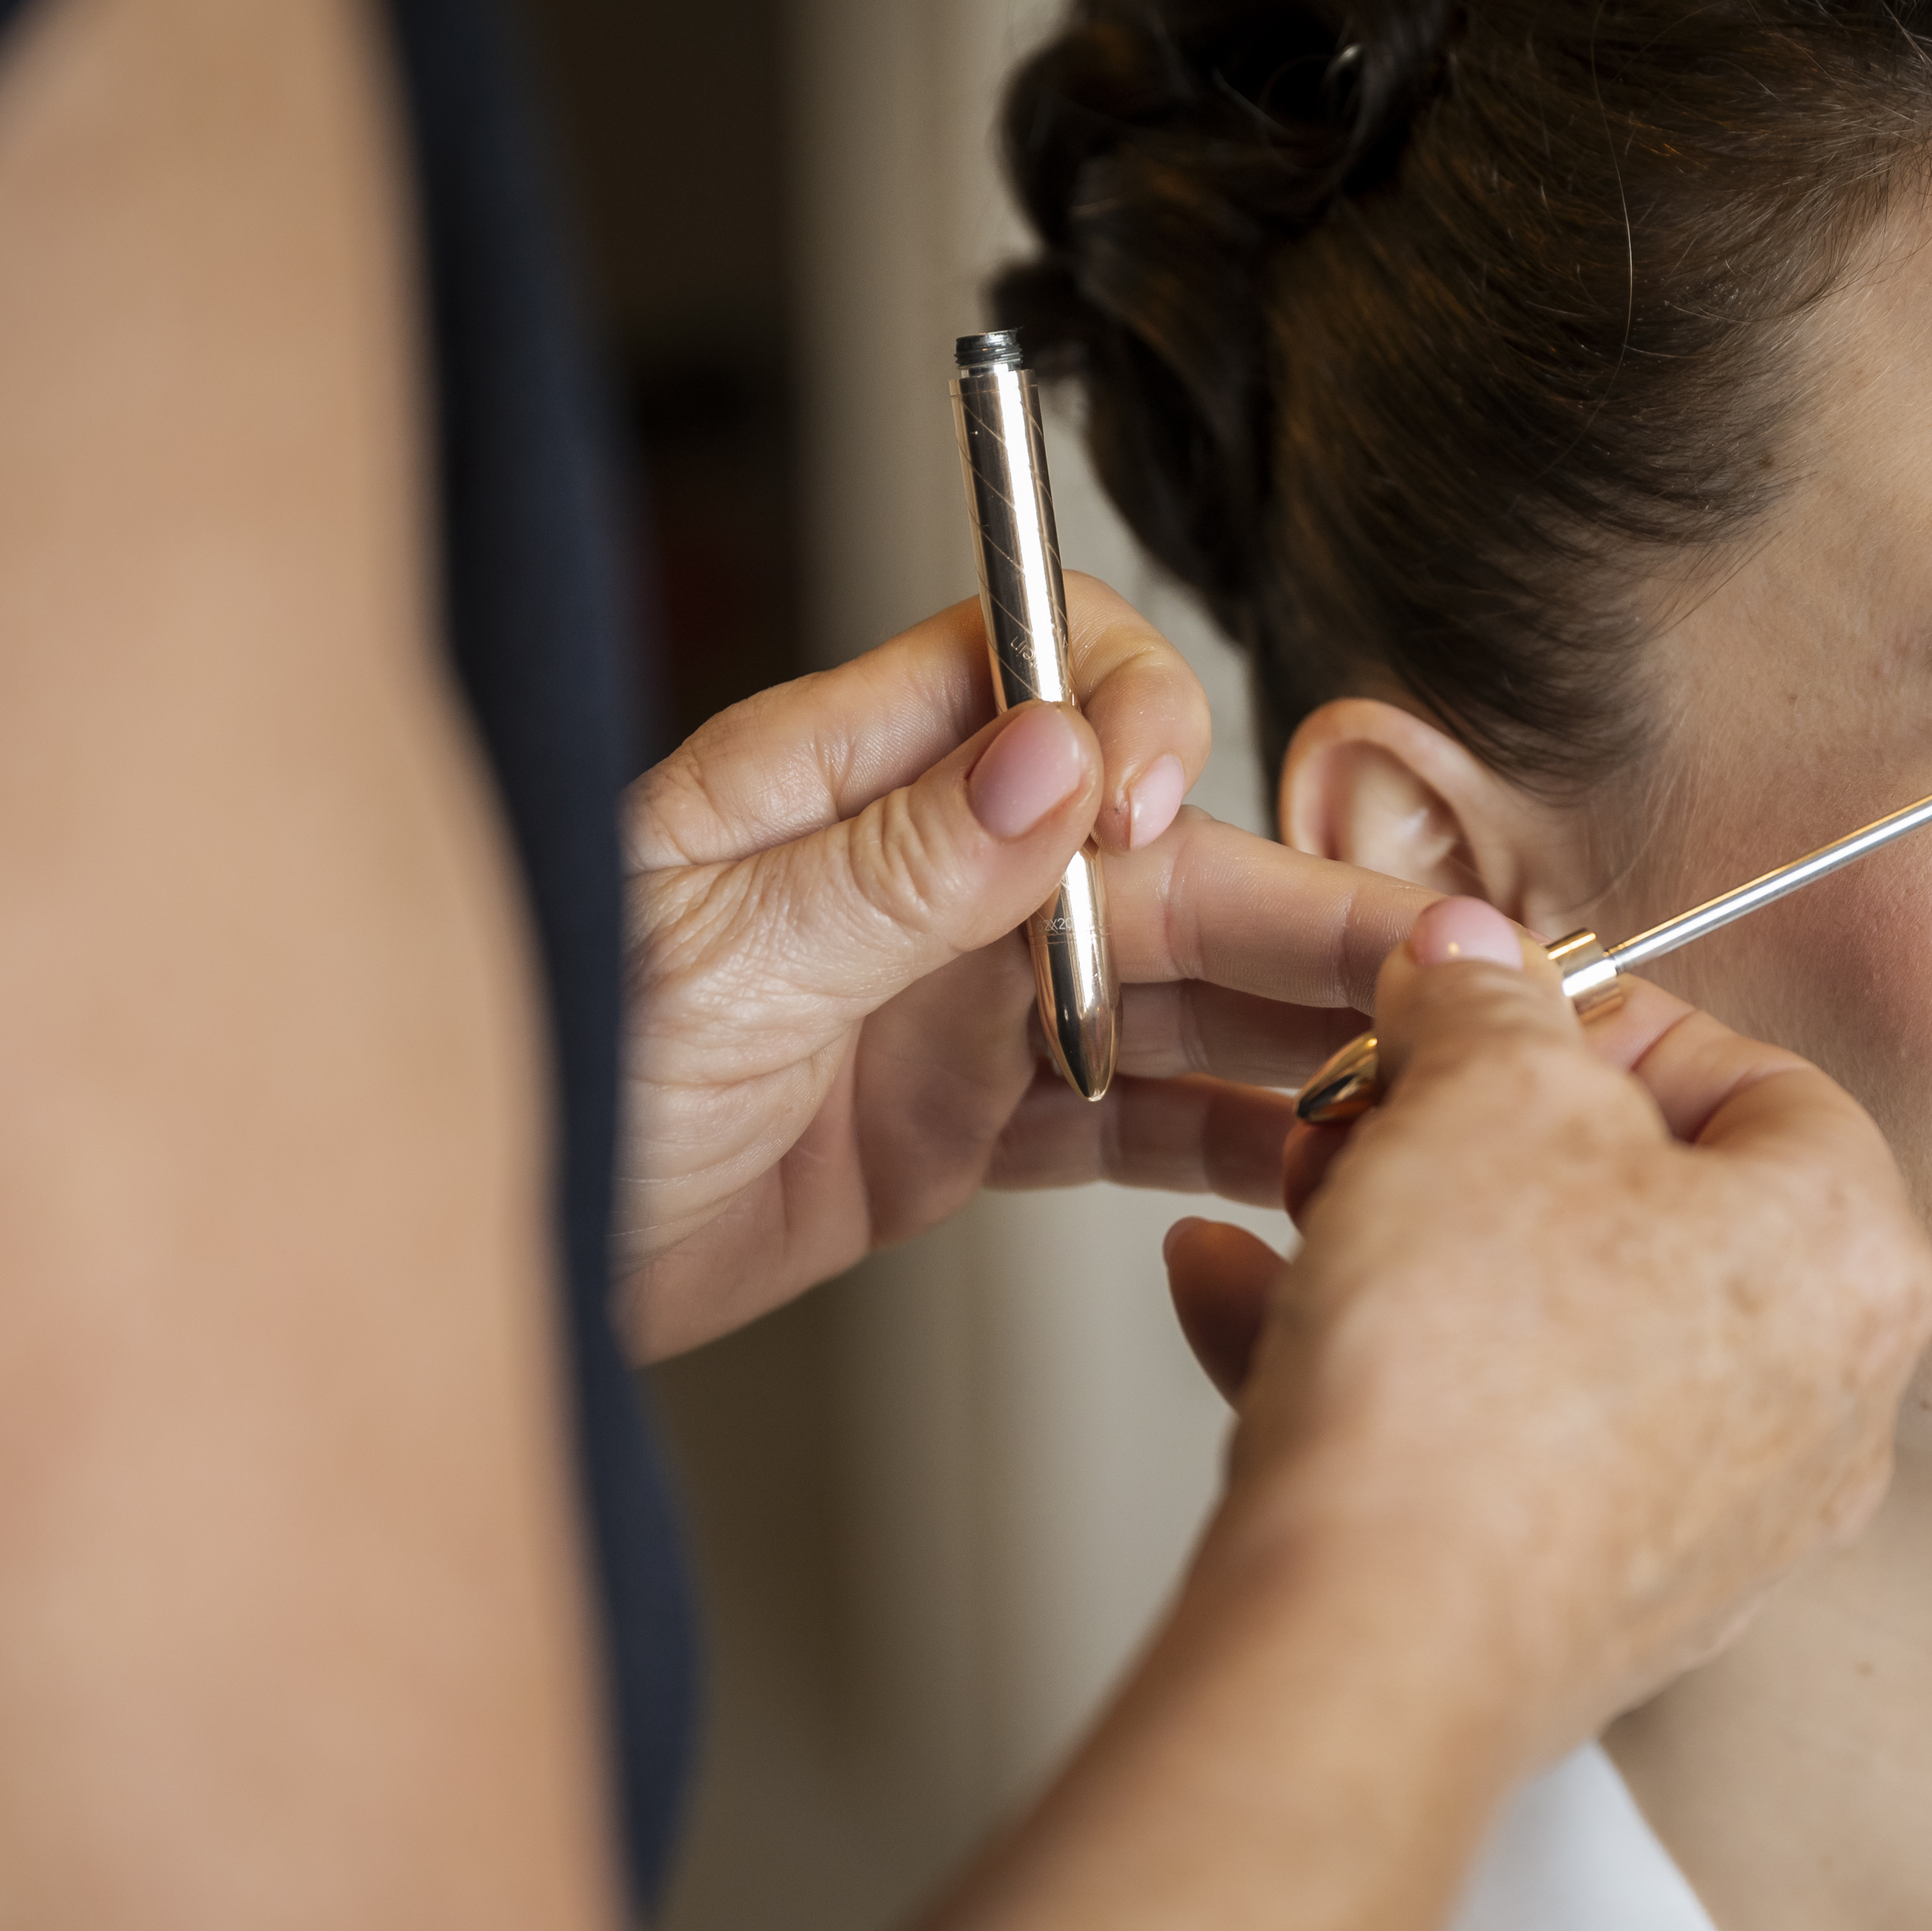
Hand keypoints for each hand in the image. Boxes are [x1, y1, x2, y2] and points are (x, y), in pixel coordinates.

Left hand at [616, 578, 1434, 1360]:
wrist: (484, 1256)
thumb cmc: (537, 1069)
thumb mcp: (706, 961)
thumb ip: (893, 867)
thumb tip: (1059, 753)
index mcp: (849, 775)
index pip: (1051, 674)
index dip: (1141, 722)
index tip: (1165, 810)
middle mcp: (927, 869)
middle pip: (1160, 850)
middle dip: (1306, 902)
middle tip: (1447, 965)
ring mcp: (956, 996)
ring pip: (1172, 982)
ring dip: (1297, 1021)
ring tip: (1419, 1075)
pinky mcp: (961, 1122)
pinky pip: (1126, 1111)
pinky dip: (1224, 1135)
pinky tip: (1314, 1159)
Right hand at [1164, 902, 1931, 1757]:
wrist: (1371, 1639)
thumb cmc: (1467, 1384)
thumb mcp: (1476, 1089)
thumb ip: (1485, 999)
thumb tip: (1477, 960)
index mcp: (1854, 1259)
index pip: (1758, 1077)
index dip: (1598, 1023)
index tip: (1484, 1014)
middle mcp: (1820, 1407)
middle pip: (1645, 1212)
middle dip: (1474, 1142)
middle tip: (1371, 1112)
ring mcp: (1713, 1523)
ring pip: (1550, 1329)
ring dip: (1403, 1247)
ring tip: (1287, 1207)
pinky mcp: (1594, 1602)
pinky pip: (1491, 1441)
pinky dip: (1379, 1367)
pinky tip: (1243, 1303)